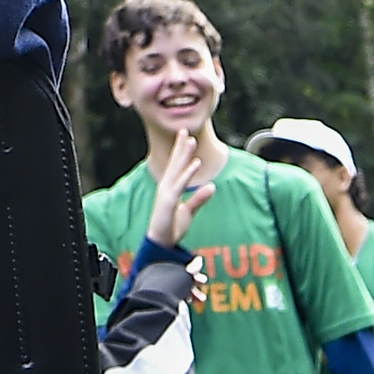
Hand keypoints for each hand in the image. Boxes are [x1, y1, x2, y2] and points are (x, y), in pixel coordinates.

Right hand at [145, 123, 222, 248]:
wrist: (161, 243)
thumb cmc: (172, 227)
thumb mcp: (189, 212)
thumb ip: (199, 199)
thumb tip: (212, 186)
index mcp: (170, 188)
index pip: (176, 165)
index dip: (181, 150)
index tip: (186, 136)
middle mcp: (167, 187)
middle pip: (175, 163)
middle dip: (180, 146)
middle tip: (185, 129)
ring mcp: (166, 193)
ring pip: (177, 170)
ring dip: (184, 155)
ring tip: (191, 141)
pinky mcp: (169, 201)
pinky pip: (180, 185)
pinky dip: (188, 174)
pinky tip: (195, 164)